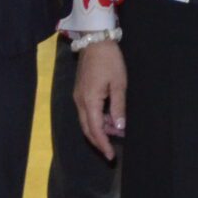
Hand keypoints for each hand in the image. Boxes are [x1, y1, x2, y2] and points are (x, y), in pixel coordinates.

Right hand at [71, 38, 124, 159]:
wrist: (95, 41)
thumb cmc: (109, 61)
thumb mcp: (119, 84)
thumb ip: (118, 107)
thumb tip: (119, 128)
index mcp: (89, 101)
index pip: (95, 130)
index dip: (103, 144)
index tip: (111, 156)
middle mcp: (80, 102)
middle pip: (87, 129)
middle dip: (99, 141)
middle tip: (111, 151)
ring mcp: (78, 97)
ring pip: (86, 121)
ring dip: (100, 129)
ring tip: (117, 131)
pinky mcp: (80, 92)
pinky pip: (87, 112)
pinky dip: (97, 119)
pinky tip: (109, 118)